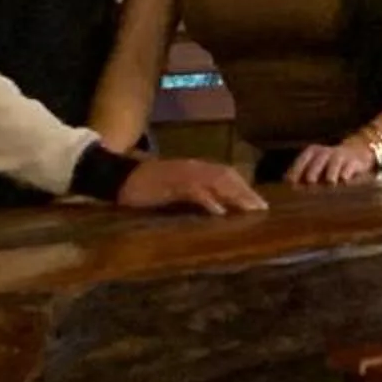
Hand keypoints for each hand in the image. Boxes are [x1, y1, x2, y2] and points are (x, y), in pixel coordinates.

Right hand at [116, 157, 266, 215]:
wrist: (118, 177)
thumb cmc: (147, 187)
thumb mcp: (175, 190)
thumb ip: (194, 196)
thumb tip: (217, 209)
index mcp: (195, 169)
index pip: (227, 174)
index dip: (244, 188)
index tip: (261, 205)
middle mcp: (193, 168)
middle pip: (227, 176)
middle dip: (246, 192)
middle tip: (263, 210)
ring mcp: (182, 174)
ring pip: (215, 181)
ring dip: (235, 195)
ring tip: (250, 211)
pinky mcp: (169, 185)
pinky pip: (193, 191)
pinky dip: (208, 201)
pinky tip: (220, 213)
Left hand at [287, 140, 379, 186]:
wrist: (356, 153)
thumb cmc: (329, 166)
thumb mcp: (315, 167)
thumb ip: (301, 174)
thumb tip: (285, 182)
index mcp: (313, 152)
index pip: (303, 159)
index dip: (297, 169)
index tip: (290, 182)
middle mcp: (326, 152)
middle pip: (319, 159)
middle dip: (314, 169)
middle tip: (310, 181)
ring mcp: (341, 156)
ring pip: (336, 161)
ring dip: (332, 171)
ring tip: (330, 182)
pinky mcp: (354, 162)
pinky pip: (350, 165)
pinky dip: (347, 172)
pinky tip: (344, 180)